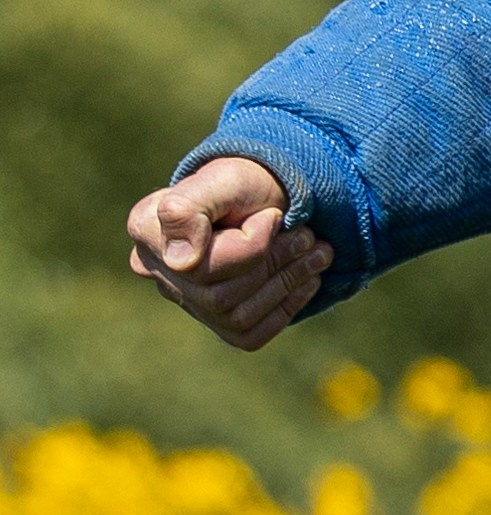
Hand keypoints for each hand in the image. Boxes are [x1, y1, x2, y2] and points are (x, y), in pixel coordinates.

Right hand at [126, 156, 331, 351]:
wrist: (270, 193)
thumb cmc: (246, 182)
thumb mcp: (224, 180)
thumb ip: (190, 210)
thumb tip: (183, 262)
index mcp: (146, 228)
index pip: (199, 263)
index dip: (250, 243)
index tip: (274, 216)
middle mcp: (158, 270)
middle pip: (218, 295)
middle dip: (275, 264)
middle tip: (310, 237)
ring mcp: (186, 300)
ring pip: (235, 317)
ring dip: (287, 284)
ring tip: (319, 253)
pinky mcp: (218, 322)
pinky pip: (248, 335)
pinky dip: (285, 309)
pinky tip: (308, 281)